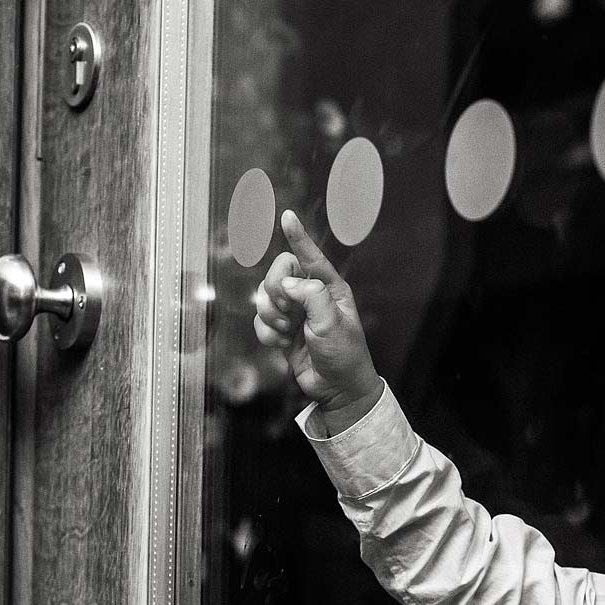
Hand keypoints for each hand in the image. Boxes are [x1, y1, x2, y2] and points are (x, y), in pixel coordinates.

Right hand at [252, 211, 380, 430]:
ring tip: (290, 333)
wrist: (336, 389)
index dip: (298, 237)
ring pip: (264, 298)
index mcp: (329, 288)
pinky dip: (268, 334)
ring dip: (272, 317)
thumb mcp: (332, 323)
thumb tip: (287, 283)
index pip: (310, 256)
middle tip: (288, 313)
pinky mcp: (281, 330)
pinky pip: (260, 322)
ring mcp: (294, 312)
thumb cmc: (344, 355)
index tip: (287, 216)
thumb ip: (311, 296)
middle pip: (277, 274)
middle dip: (276, 293)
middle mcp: (309, 295)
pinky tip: (284, 344)